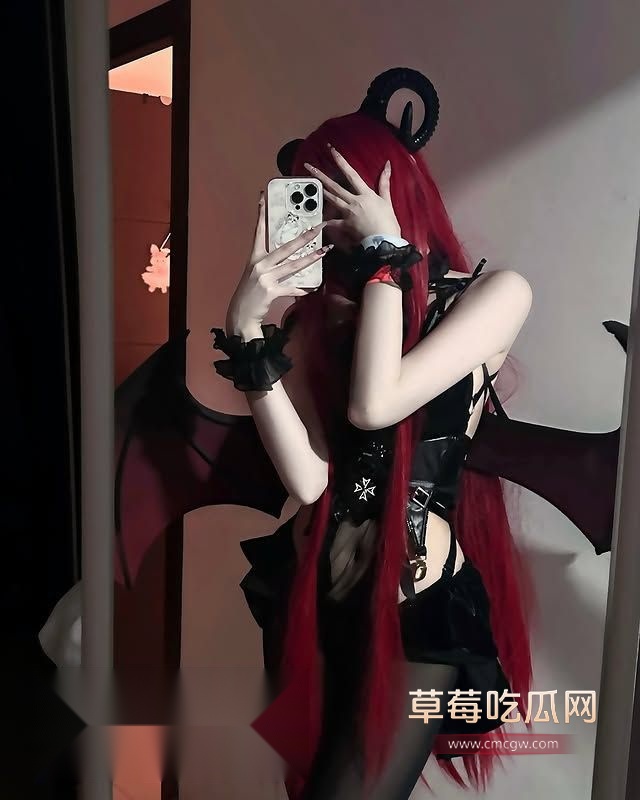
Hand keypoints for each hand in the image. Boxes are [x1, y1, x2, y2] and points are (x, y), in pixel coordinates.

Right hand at [226, 193, 331, 337]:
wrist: (240, 316)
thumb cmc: (249, 295)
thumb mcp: (256, 275)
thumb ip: (271, 265)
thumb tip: (289, 257)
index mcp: (254, 257)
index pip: (258, 231)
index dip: (261, 214)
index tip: (263, 197)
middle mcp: (259, 264)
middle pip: (285, 247)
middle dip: (303, 237)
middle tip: (318, 227)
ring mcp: (265, 278)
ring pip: (293, 265)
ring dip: (311, 258)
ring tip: (325, 251)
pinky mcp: (270, 291)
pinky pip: (292, 288)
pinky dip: (302, 289)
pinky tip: (312, 288)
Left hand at [304, 146, 401, 242]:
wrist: (384, 242)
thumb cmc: (388, 223)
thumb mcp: (387, 201)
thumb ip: (384, 182)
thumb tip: (387, 165)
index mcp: (365, 194)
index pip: (351, 174)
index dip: (341, 161)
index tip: (332, 151)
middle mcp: (354, 201)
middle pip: (335, 186)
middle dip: (321, 175)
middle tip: (309, 167)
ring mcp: (348, 213)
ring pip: (332, 200)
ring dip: (322, 191)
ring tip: (314, 185)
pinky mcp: (346, 225)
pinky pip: (334, 223)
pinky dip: (327, 222)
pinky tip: (320, 220)